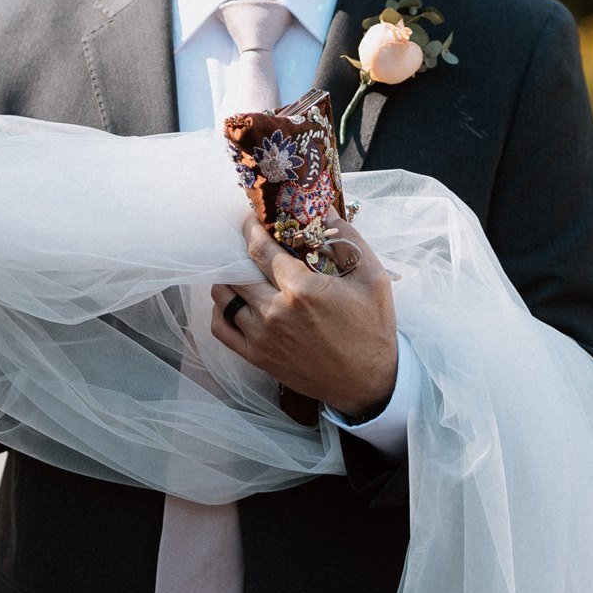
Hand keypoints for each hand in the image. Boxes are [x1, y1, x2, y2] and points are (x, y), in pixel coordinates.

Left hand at [209, 213, 398, 416]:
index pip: (258, 248)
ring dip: (229, 278)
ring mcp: (263, 337)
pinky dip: (220, 310)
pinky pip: (221, 328)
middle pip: (237, 270)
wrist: (368, 382)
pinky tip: (235, 300)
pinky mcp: (258, 357)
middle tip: (249, 243)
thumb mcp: (372, 278)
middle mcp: (276, 312)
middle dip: (238, 250)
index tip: (251, 218)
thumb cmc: (372, 328)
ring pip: (224, 296)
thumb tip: (325, 210)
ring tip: (243, 270)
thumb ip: (347, 239)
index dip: (250, 228)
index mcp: (303, 289)